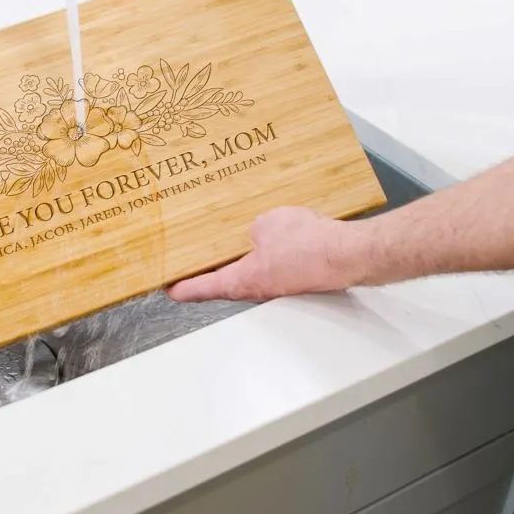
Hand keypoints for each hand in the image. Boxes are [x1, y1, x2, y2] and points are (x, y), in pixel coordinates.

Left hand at [166, 207, 369, 303]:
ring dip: (236, 259)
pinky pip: (270, 263)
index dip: (179, 288)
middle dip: (206, 270)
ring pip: (248, 272)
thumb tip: (253, 231)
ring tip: (225, 241)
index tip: (166, 287)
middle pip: (222, 282)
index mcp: (241, 281)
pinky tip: (265, 237)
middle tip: (190, 260)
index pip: (201, 290)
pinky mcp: (294, 276)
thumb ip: (249, 228)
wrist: (346, 253)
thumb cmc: (308, 245)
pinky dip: (262, 253)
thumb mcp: (264, 224)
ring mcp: (276, 284)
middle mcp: (257, 289)